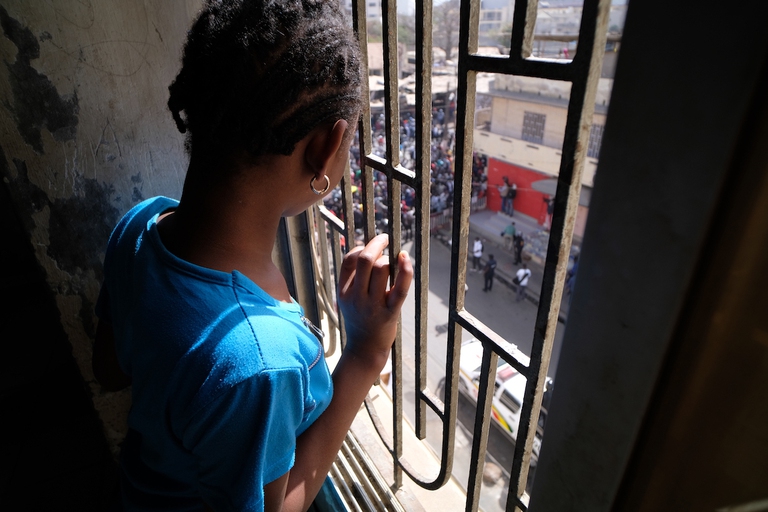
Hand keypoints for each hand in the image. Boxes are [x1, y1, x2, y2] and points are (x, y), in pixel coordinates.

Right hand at [337, 234, 412, 365]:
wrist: (365, 349)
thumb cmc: (359, 320)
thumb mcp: (347, 299)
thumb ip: (352, 278)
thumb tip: (368, 249)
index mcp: (343, 291)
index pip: (349, 260)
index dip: (361, 246)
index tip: (371, 244)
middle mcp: (356, 297)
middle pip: (365, 260)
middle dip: (377, 244)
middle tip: (385, 239)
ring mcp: (373, 305)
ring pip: (382, 268)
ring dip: (389, 259)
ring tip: (392, 263)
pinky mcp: (390, 312)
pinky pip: (400, 287)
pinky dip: (405, 269)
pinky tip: (404, 258)